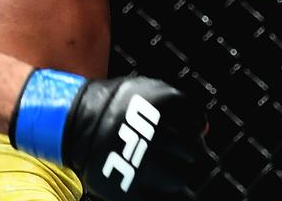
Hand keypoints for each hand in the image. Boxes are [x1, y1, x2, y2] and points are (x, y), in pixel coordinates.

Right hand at [11, 70, 208, 200]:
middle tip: (174, 152)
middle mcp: (150, 134)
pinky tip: (158, 186)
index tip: (184, 129)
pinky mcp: (126, 189)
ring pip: (179, 179)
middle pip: (192, 153)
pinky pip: (159, 200)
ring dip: (176, 174)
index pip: (196, 122)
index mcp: (159, 105)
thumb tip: (205, 131)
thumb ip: (180, 105)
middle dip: (187, 152)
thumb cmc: (119, 107)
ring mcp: (137, 163)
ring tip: (162, 168)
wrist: (75, 122)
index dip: (194, 127)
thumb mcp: (148, 92)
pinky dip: (164, 194)